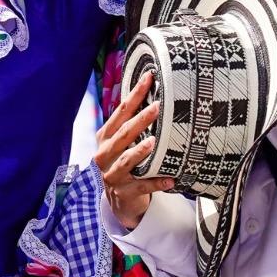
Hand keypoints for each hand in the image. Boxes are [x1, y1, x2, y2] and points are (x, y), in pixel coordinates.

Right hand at [94, 72, 174, 229]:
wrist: (118, 199)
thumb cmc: (124, 161)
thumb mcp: (122, 143)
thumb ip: (131, 123)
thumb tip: (156, 93)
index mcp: (105, 137)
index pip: (120, 112)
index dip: (134, 95)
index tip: (149, 77)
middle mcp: (105, 154)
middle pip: (123, 134)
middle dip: (140, 120)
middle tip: (157, 107)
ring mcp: (112, 174)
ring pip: (127, 160)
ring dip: (140, 151)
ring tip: (154, 142)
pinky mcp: (123, 192)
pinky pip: (142, 186)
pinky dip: (157, 183)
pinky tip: (171, 179)